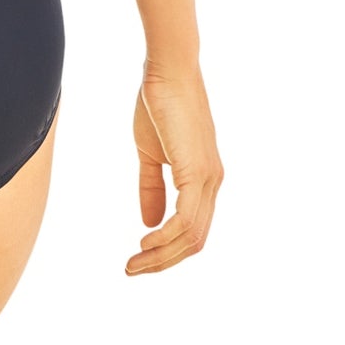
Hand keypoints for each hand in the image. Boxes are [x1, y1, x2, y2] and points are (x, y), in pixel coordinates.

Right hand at [126, 63, 223, 274]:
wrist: (165, 73)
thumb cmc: (158, 106)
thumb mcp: (150, 156)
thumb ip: (152, 189)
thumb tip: (149, 224)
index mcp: (204, 180)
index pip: (192, 231)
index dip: (165, 252)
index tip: (136, 260)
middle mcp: (213, 183)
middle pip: (194, 242)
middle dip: (162, 262)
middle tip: (131, 270)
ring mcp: (208, 179)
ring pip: (191, 237)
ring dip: (160, 256)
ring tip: (133, 264)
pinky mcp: (197, 172)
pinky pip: (185, 220)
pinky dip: (164, 238)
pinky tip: (144, 241)